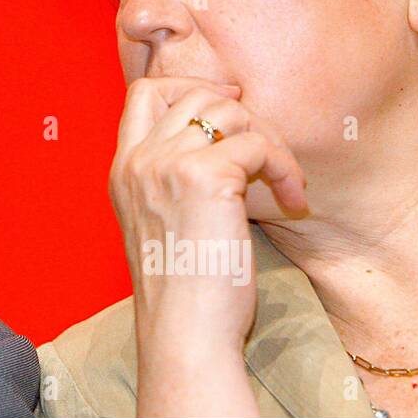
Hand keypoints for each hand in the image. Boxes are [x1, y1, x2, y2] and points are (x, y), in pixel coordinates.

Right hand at [108, 76, 307, 417]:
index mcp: (123, 170)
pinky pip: (258, 145)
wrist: (184, 332)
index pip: (144, 92)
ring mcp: (167, 164)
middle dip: (243, 115)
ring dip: (269, 140)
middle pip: (195, 95)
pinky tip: (293, 197)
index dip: (189, 85)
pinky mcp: (205, 176)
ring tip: (284, 182)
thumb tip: (230, 142)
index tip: (227, 103)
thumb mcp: (164, 223)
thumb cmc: (186, 291)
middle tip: (268, 153)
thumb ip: (175, 180)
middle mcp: (139, 160)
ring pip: (230, 111)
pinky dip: (284, 167)